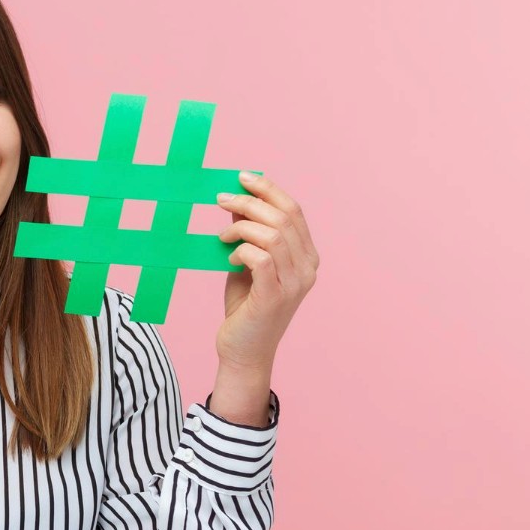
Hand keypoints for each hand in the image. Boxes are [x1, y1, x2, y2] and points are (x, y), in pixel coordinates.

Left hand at [214, 172, 318, 370]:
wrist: (244, 351)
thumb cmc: (246, 307)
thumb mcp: (249, 264)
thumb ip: (250, 236)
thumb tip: (237, 201)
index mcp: (306, 256)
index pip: (294, 210)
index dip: (269, 189)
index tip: (243, 178)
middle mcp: (307, 268)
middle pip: (283, 217)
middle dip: (250, 201)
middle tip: (222, 199)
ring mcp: (295, 283)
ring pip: (273, 234)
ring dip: (242, 226)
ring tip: (222, 237)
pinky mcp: (275, 297)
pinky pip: (260, 258)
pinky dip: (241, 251)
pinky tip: (228, 258)